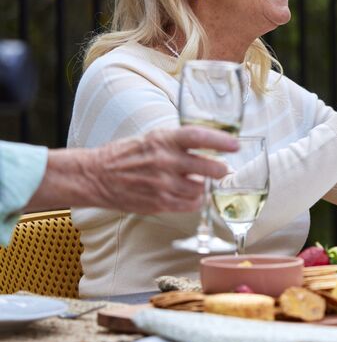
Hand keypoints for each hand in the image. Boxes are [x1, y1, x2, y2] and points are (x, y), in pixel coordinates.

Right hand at [85, 126, 237, 213]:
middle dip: (220, 169)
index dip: (220, 141)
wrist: (95, 176)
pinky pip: (190, 205)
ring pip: (201, 188)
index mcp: (163, 140)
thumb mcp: (151, 138)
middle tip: (222, 169)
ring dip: (204, 186)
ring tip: (197, 182)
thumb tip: (209, 144)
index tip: (235, 145)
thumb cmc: (126, 155)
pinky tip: (190, 195)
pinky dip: (194, 200)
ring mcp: (162, 184)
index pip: (198, 137)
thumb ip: (178, 142)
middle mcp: (165, 161)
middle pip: (208, 167)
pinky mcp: (159, 203)